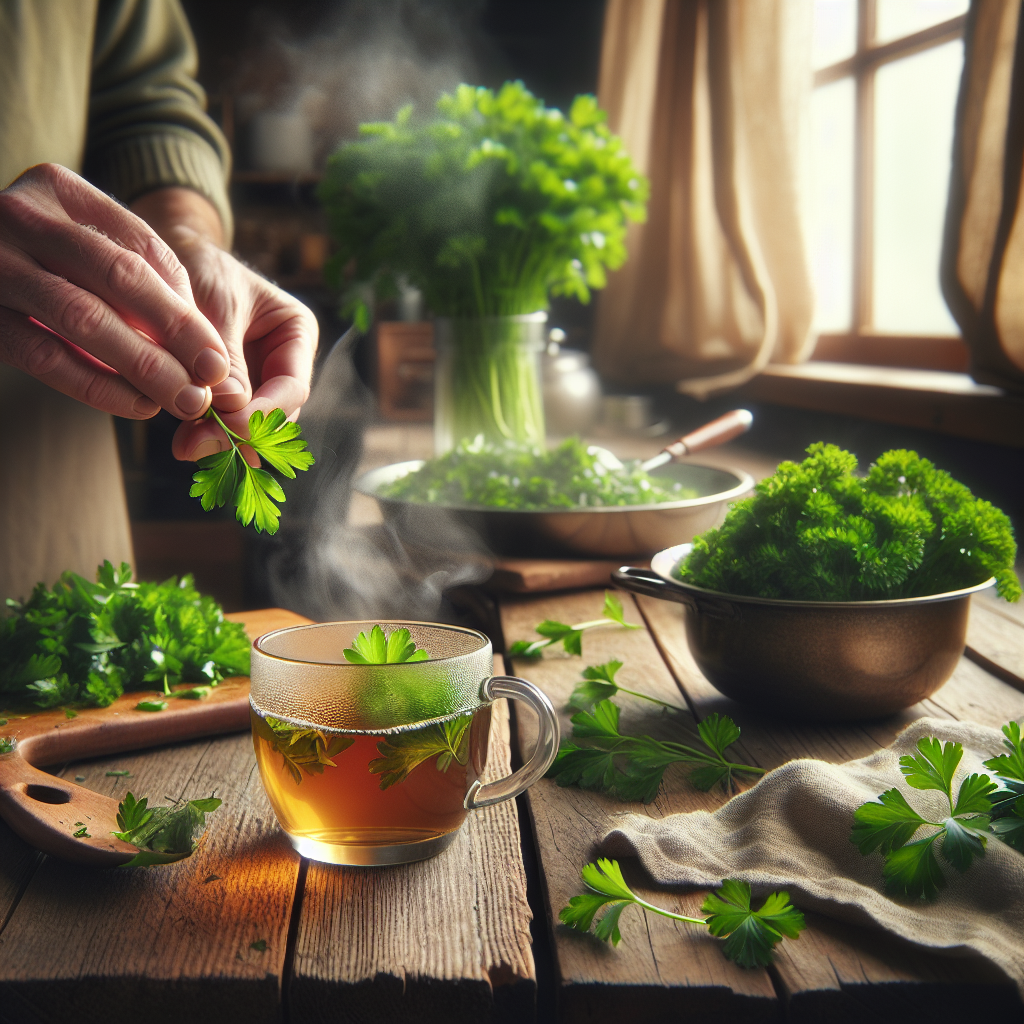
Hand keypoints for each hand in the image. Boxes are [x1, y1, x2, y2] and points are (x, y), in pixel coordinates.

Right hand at [0, 164, 229, 418]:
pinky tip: (138, 405)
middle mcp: (20, 215)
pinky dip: (97, 386)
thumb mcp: (91, 250)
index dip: (186, 305)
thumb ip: (143, 280)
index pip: (142, 247)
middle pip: (119, 276)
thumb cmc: (48, 265)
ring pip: (83, 317)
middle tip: (211, 380)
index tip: (218, 354)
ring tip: (185, 399)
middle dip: (174, 334)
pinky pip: (44, 356)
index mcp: (57, 189)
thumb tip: (207, 348)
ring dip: (144, 366)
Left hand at [131, 189, 318, 462]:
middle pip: (274, 414)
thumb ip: (226, 356)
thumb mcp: (216, 303)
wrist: (171, 254)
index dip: (265, 412)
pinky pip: (223, 420)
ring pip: (250, 424)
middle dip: (239, 432)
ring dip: (220, 439)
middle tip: (197, 445)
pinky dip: (205, 432)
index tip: (230, 425)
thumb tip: (230, 408)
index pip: (292, 386)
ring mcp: (256, 380)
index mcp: (296, 334)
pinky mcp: (226, 392)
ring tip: (186, 447)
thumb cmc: (199, 266)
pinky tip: (185, 443)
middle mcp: (283, 363)